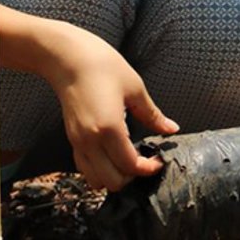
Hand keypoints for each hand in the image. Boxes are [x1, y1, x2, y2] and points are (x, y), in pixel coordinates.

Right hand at [43, 24, 178, 191]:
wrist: (68, 58)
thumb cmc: (103, 66)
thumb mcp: (135, 89)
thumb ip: (153, 115)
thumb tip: (172, 129)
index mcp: (110, 129)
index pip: (130, 166)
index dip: (148, 169)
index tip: (159, 160)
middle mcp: (91, 141)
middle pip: (112, 182)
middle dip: (132, 177)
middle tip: (145, 161)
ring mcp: (78, 141)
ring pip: (95, 179)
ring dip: (114, 175)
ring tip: (129, 159)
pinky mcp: (71, 138)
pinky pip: (84, 166)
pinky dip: (99, 168)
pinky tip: (113, 152)